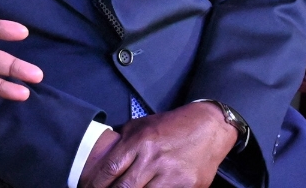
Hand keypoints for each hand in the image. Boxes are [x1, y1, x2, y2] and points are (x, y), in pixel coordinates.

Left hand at [79, 102, 236, 187]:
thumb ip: (121, 141)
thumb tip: (100, 154)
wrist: (208, 127)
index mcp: (139, 142)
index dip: (96, 183)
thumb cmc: (170, 126)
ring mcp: (172, 174)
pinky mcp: (188, 186)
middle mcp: (154, 159)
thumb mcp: (140, 125)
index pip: (111, 168)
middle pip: (124, 187)